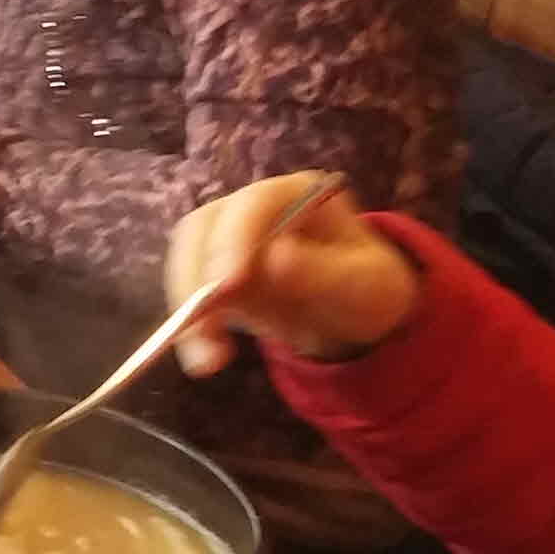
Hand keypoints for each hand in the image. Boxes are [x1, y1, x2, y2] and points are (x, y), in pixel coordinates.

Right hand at [165, 174, 422, 375]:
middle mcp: (253, 209)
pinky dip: (191, 326)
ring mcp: (227, 239)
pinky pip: (189, 295)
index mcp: (297, 195)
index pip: (254, 203)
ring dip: (186, 308)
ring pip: (187, 261)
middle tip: (203, 324)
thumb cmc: (368, 289)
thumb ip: (325, 272)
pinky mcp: (212, 274)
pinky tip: (205, 358)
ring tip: (207, 358)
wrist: (352, 315)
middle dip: (197, 278)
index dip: (233, 238)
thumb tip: (274, 258)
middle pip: (205, 229)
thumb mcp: (364, 285)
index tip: (227, 283)